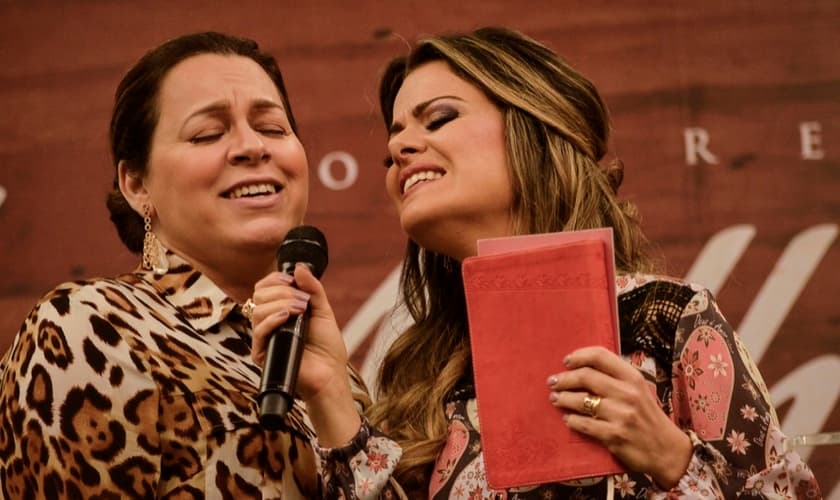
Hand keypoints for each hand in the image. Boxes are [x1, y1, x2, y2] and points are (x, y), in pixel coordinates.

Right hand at [249, 264, 359, 445]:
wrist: (330, 375)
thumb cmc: (327, 347)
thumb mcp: (323, 311)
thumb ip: (312, 289)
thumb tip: (299, 267)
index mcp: (280, 311)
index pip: (264, 288)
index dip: (274, 279)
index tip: (292, 280)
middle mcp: (269, 323)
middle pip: (259, 295)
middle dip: (282, 291)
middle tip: (304, 302)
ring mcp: (265, 338)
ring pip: (257, 310)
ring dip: (281, 303)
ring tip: (302, 311)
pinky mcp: (263, 353)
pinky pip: (258, 331)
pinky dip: (272, 319)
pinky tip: (287, 316)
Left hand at [546, 346, 691, 488]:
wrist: (667, 450)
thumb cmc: (648, 417)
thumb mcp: (639, 390)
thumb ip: (616, 377)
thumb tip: (582, 366)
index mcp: (633, 378)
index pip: (600, 356)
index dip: (579, 355)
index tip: (566, 361)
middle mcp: (627, 393)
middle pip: (585, 376)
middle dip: (563, 378)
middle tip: (552, 382)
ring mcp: (621, 415)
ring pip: (581, 400)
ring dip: (562, 398)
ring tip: (555, 398)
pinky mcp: (614, 436)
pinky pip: (584, 424)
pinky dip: (571, 420)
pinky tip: (567, 419)